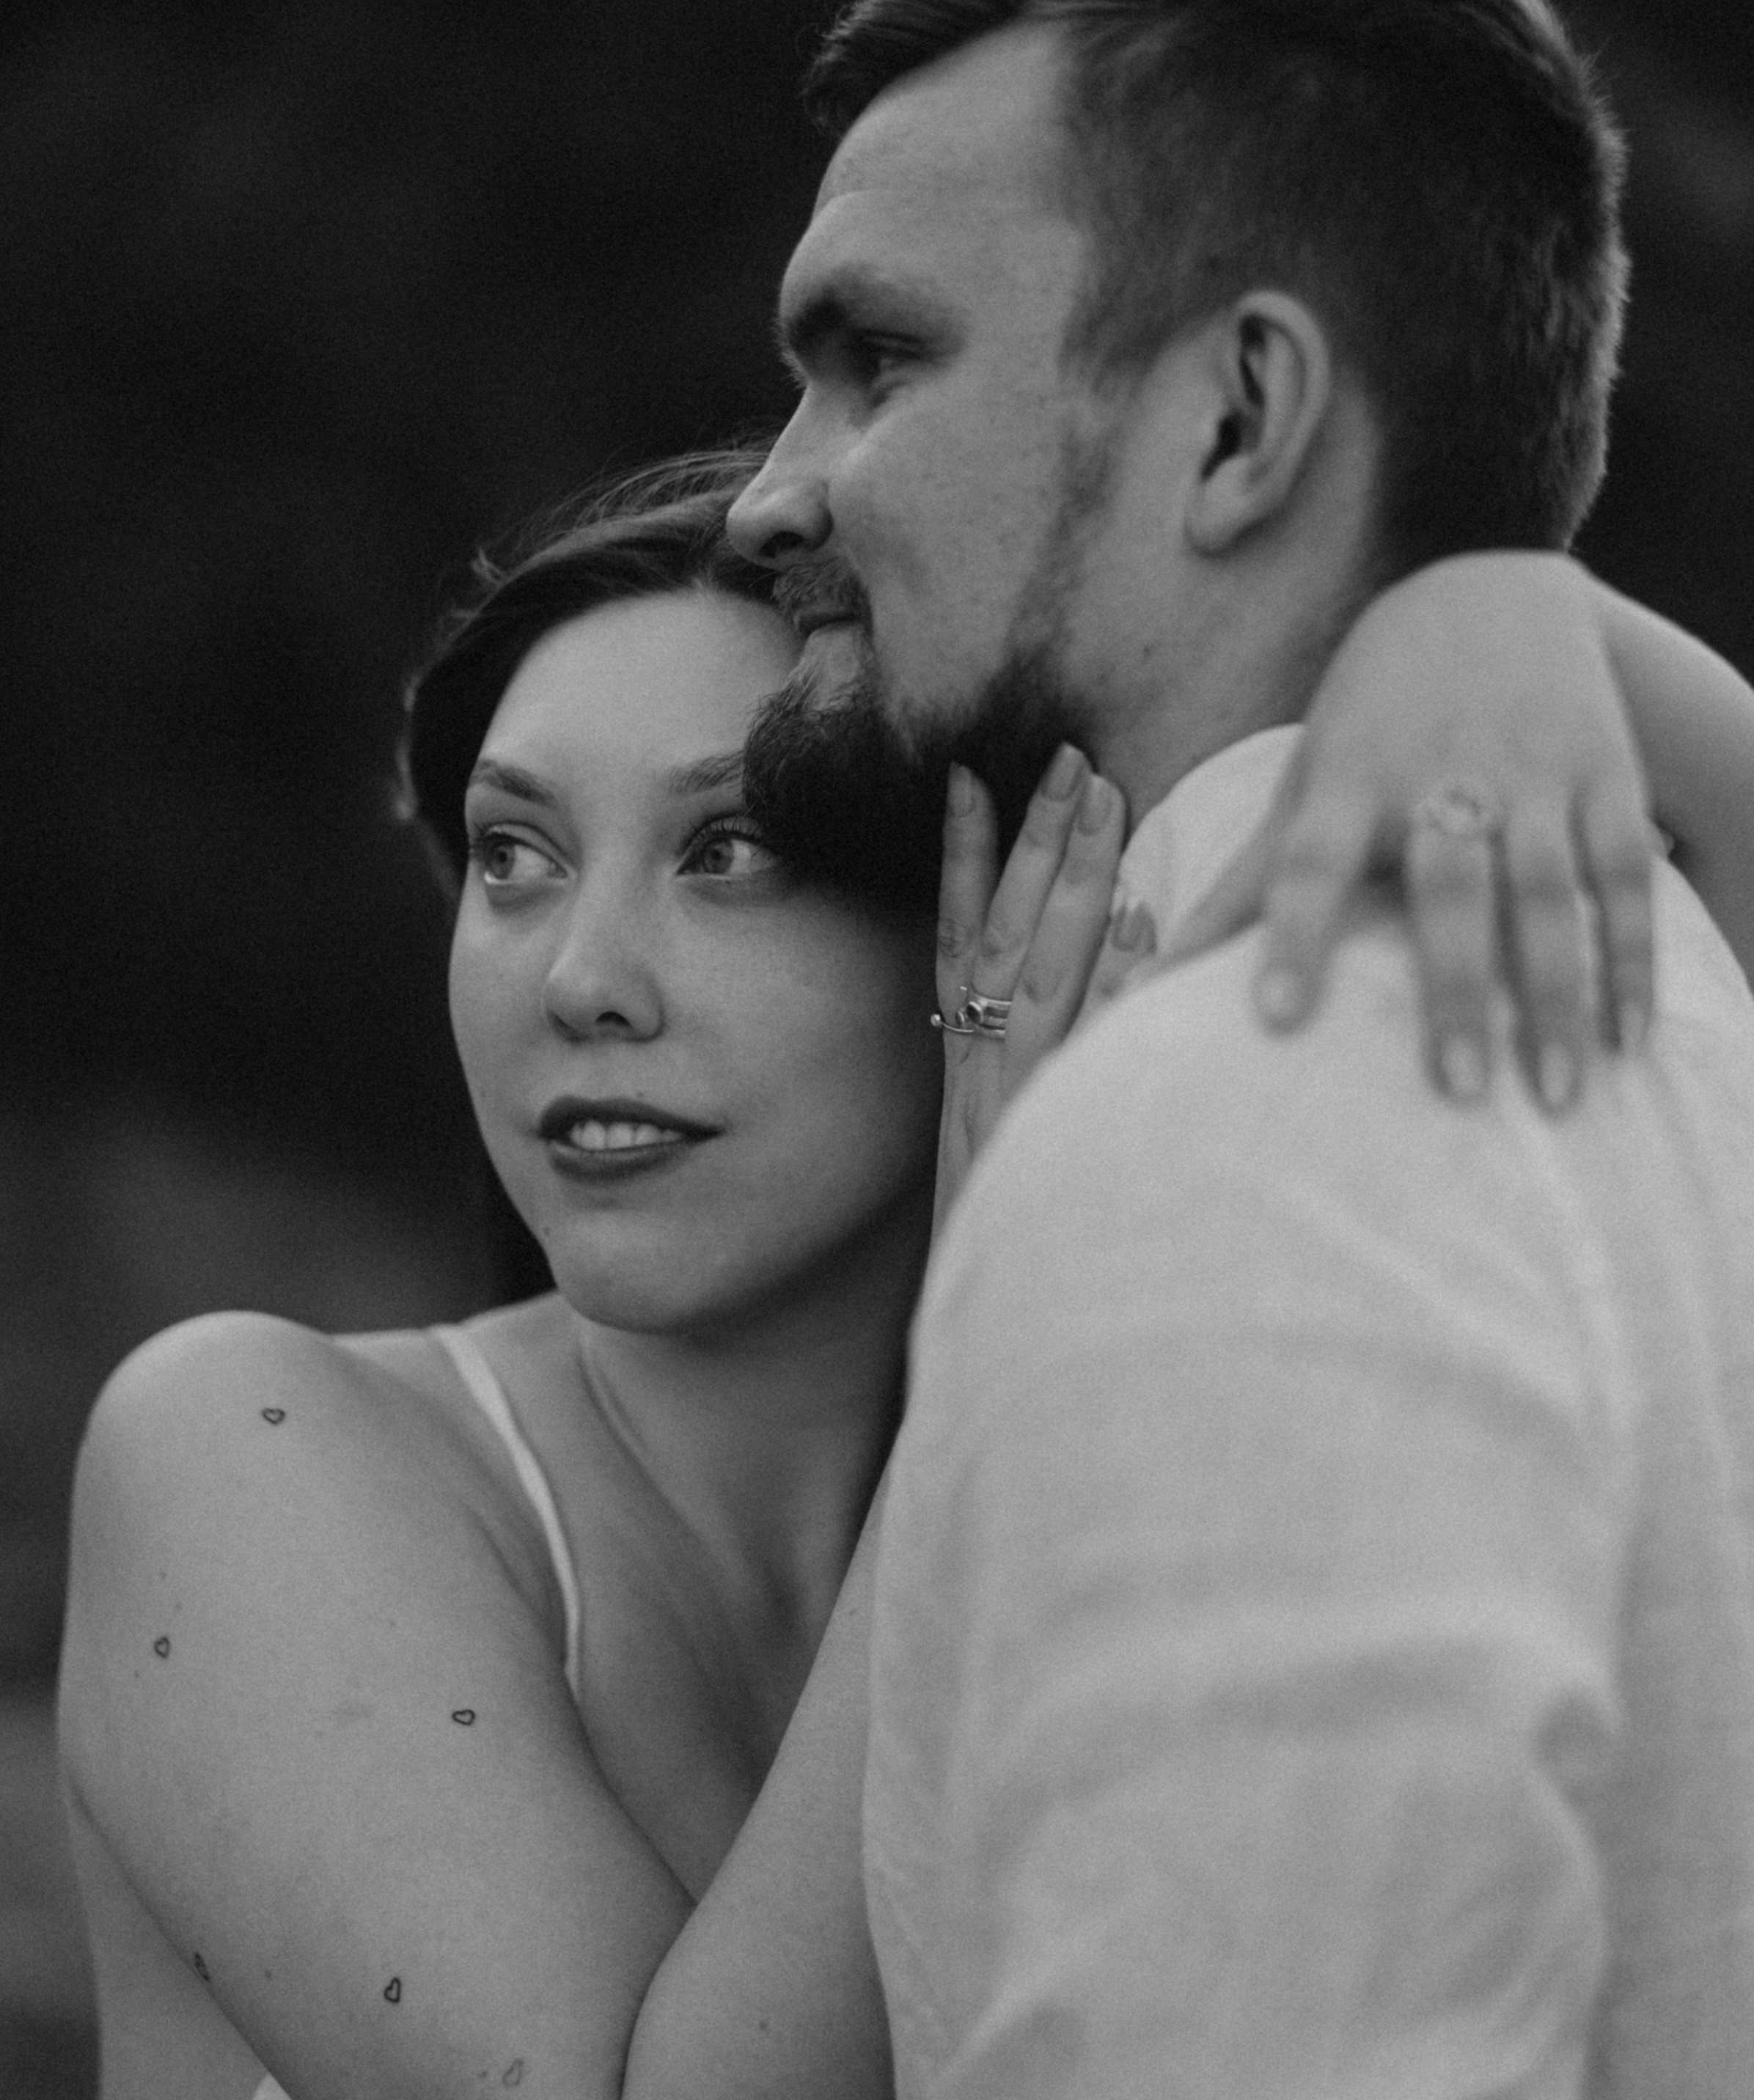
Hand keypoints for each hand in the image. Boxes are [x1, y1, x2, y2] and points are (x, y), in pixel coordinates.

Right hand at [932, 746, 1127, 1225]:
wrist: (986, 1343)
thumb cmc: (1009, 1253)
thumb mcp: (996, 1161)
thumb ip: (1027, 1085)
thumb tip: (1091, 998)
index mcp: (964, 1072)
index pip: (956, 939)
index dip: (963, 859)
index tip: (971, 777)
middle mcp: (982, 1074)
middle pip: (1006, 934)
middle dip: (1034, 842)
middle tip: (1069, 757)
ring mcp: (1015, 1100)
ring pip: (1040, 969)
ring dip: (1071, 881)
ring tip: (1103, 800)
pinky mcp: (1050, 1131)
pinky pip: (1087, 1046)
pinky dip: (1115, 984)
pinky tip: (1143, 922)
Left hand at [1162, 552, 1657, 1108]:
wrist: (1493, 583)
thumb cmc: (1374, 715)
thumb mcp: (1307, 778)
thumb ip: (1243, 883)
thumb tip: (1147, 982)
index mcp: (1351, 775)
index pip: (1311, 860)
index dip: (1294, 937)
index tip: (1274, 1020)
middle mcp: (1443, 773)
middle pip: (1449, 886)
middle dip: (1455, 988)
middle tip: (1454, 1091)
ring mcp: (1533, 773)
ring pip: (1548, 889)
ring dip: (1554, 993)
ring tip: (1555, 1094)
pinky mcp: (1607, 775)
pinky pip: (1626, 875)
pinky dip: (1632, 957)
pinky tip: (1630, 1039)